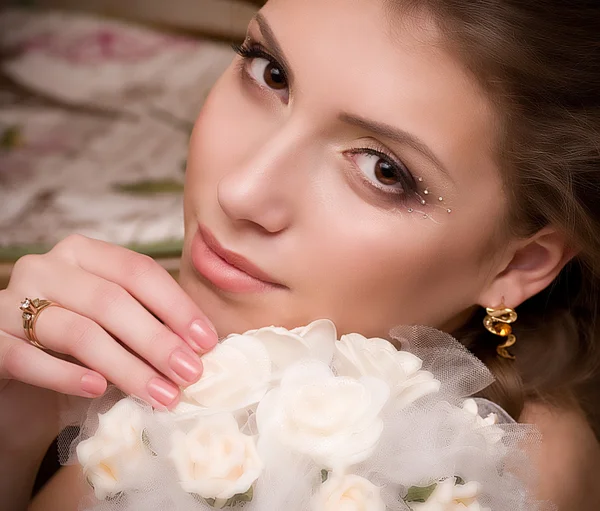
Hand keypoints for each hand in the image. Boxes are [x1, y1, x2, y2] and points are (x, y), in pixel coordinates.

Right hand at [0, 235, 217, 409]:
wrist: (21, 390)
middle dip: (158, 340)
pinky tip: (98, 390)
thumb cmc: (78, 356)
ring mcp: (11, 301)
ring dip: (127, 366)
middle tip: (191, 373)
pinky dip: (66, 375)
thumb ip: (151, 327)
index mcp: (83, 254)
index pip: (138, 271)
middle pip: (112, 300)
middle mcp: (46, 268)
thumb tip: (204, 344)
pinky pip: (27, 357)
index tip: (206, 341)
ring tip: (162, 393)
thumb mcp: (118, 333)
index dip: (176, 306)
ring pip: (78, 331)